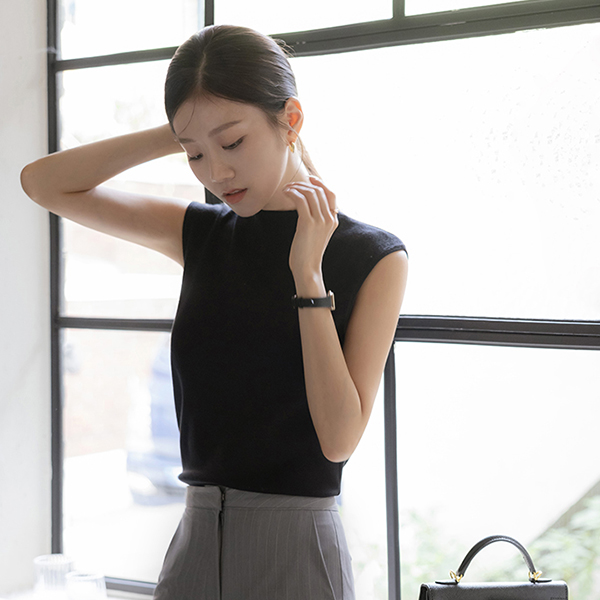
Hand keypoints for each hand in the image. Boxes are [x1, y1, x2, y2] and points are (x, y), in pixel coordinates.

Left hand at [283, 176, 337, 293]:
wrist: (307, 268)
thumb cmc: (307, 253)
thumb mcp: (316, 234)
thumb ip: (316, 220)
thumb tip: (305, 206)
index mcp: (333, 221)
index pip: (331, 194)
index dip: (320, 183)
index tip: (308, 179)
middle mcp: (330, 219)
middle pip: (320, 191)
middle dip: (304, 184)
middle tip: (291, 185)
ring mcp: (320, 221)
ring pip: (310, 193)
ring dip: (297, 188)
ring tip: (286, 189)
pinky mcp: (308, 223)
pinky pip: (301, 200)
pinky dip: (292, 193)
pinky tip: (286, 194)